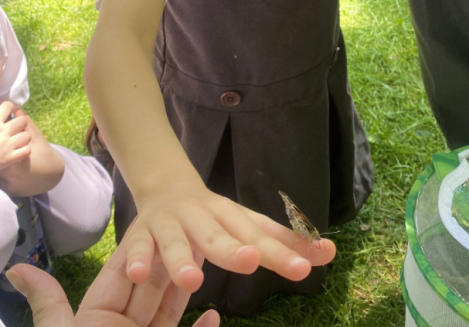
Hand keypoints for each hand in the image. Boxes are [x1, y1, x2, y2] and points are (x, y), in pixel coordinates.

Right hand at [0, 101, 31, 175]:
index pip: (8, 106)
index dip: (9, 108)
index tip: (7, 112)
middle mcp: (3, 131)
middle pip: (23, 121)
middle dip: (21, 124)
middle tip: (16, 129)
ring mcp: (7, 145)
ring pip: (27, 136)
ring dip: (24, 139)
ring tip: (19, 142)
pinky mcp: (9, 158)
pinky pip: (26, 152)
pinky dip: (24, 152)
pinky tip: (19, 153)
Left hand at [7, 240, 219, 326]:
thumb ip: (49, 305)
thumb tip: (16, 269)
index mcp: (96, 320)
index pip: (120, 275)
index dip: (139, 249)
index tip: (158, 220)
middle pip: (148, 289)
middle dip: (167, 262)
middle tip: (190, 233)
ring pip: (169, 313)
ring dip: (186, 291)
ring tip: (203, 264)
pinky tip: (214, 316)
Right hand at [123, 181, 335, 293]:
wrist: (165, 187)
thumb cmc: (215, 218)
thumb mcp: (248, 226)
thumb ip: (283, 242)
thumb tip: (331, 252)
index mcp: (231, 215)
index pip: (258, 234)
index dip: (281, 250)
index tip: (305, 267)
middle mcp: (201, 215)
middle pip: (218, 233)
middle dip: (232, 248)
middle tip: (250, 261)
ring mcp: (170, 222)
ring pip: (175, 240)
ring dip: (182, 259)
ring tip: (194, 281)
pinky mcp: (141, 232)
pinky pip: (137, 246)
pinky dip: (137, 258)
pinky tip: (139, 273)